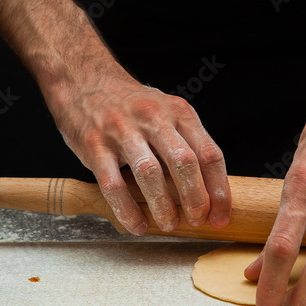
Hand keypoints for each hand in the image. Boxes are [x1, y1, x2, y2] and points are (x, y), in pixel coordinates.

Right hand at [39, 40, 231, 235]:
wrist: (85, 81)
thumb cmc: (132, 105)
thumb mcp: (167, 112)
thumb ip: (187, 143)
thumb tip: (210, 191)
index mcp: (178, 112)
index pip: (209, 153)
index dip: (219, 190)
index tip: (220, 216)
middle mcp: (153, 118)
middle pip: (184, 162)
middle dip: (195, 198)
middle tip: (197, 221)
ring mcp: (123, 130)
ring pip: (150, 173)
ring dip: (163, 206)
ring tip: (168, 224)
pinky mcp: (95, 145)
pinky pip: (113, 184)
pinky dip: (127, 209)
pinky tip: (136, 224)